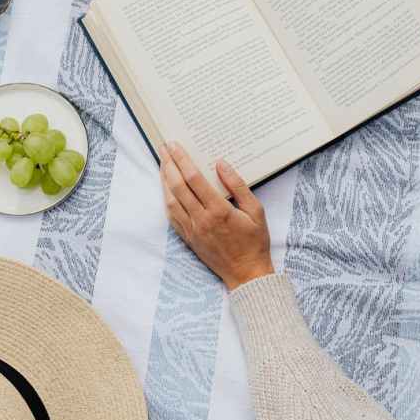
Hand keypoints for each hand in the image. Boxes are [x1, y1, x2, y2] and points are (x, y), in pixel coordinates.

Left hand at [159, 141, 272, 290]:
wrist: (247, 274)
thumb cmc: (254, 242)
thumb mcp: (256, 210)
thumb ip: (238, 185)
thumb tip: (221, 164)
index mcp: (219, 210)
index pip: (194, 178)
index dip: (182, 159)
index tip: (174, 145)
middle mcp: (201, 219)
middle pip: (177, 187)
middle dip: (168, 164)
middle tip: (163, 148)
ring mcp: (192, 230)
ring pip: (170, 201)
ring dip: (164, 180)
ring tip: (163, 164)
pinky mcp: (189, 238)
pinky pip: (172, 216)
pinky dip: (166, 200)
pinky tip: (166, 190)